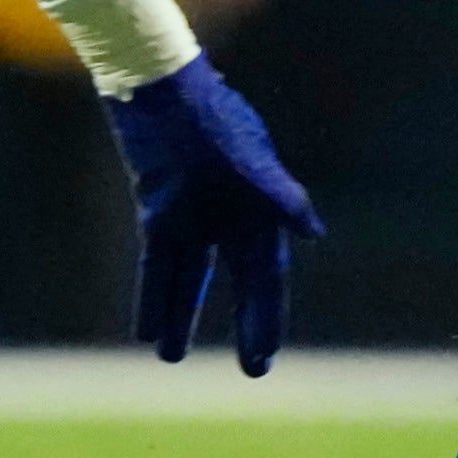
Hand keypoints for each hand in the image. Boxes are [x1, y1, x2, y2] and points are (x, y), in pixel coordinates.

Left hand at [112, 54, 320, 375]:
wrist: (159, 87)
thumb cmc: (210, 119)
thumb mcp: (246, 158)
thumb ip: (277, 195)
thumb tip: (312, 231)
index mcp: (261, 206)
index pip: (267, 275)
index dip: (267, 317)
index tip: (264, 357)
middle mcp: (231, 216)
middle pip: (238, 281)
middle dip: (243, 323)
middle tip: (251, 370)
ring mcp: (193, 215)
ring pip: (191, 277)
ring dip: (182, 314)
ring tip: (171, 356)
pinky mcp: (158, 209)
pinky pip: (156, 263)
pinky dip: (153, 294)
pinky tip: (145, 328)